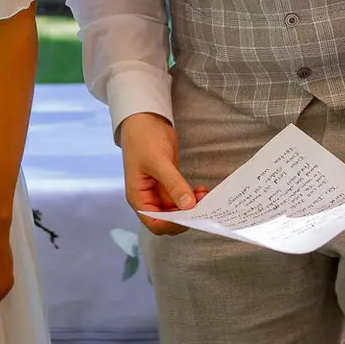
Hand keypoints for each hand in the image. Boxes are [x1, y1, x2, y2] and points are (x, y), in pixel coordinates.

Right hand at [119, 112, 207, 235]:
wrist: (145, 119)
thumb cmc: (143, 139)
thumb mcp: (158, 161)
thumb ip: (173, 184)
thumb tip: (188, 205)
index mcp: (138, 197)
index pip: (155, 223)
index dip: (173, 224)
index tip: (191, 216)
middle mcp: (148, 198)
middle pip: (168, 220)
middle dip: (186, 216)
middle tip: (203, 206)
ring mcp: (159, 191)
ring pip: (178, 210)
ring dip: (192, 207)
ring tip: (206, 196)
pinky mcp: (169, 183)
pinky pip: (182, 198)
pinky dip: (193, 197)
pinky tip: (202, 190)